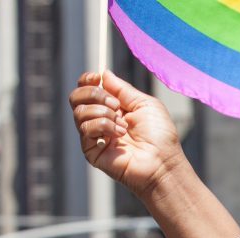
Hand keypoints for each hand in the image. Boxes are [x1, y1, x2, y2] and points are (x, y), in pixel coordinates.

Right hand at [69, 69, 184, 197]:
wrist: (162, 162)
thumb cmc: (160, 136)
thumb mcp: (144, 103)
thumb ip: (123, 89)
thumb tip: (104, 73)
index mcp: (112, 108)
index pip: (87, 89)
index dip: (87, 80)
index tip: (95, 77)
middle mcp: (100, 120)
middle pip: (76, 97)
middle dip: (94, 94)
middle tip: (116, 105)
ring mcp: (94, 136)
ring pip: (79, 112)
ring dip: (103, 112)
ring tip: (123, 125)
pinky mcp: (91, 151)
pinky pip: (85, 128)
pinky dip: (103, 126)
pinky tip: (119, 134)